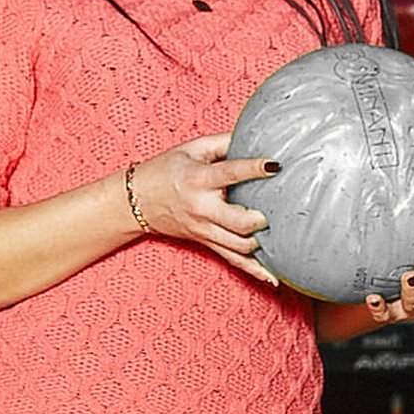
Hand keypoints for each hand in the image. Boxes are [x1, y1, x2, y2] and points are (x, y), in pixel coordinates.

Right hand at [127, 134, 280, 285]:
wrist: (135, 200)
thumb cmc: (165, 169)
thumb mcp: (191, 148)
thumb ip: (223, 142)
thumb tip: (254, 134)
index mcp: (198, 179)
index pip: (230, 174)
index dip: (254, 169)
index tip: (276, 165)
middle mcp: (202, 208)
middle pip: (238, 222)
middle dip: (259, 220)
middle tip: (272, 211)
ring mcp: (204, 230)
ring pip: (239, 247)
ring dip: (261, 244)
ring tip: (279, 236)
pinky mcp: (206, 243)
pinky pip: (233, 261)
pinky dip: (254, 271)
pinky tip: (273, 278)